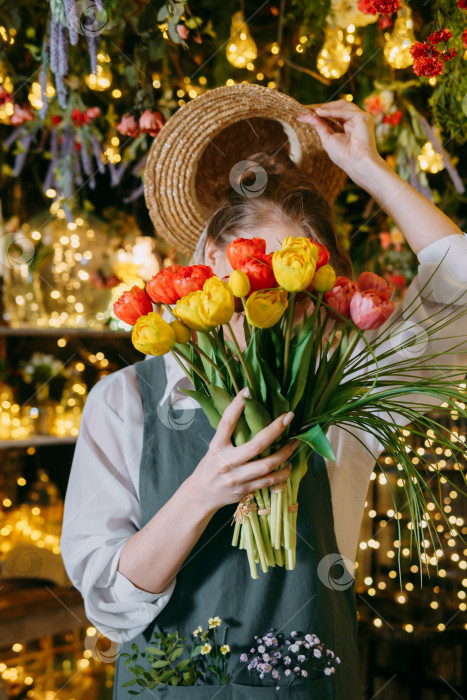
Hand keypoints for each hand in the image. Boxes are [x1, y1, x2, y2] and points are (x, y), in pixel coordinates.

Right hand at [190, 389, 298, 511]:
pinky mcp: (245, 490)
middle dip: (275, 430)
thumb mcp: (215, 447)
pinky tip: (288, 466)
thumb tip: (246, 409)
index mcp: (217, 447)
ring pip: (267, 464)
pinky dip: (282, 473)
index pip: (226, 423)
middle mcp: (226, 461)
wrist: (201, 495)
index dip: (236, 406)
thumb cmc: (210, 466)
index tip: (247, 390)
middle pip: (256, 445)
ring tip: (294, 444)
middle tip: (289, 417)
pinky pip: (268, 481)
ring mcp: (237, 478)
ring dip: (284, 453)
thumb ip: (229, 434)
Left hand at [298, 99, 381, 184]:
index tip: (305, 111)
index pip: (334, 114)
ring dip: (326, 107)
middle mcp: (355, 120)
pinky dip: (331, 111)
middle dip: (322, 107)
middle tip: (307, 108)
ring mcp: (360, 118)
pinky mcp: (363, 117)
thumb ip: (318, 125)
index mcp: (348, 126)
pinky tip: (319, 112)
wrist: (356, 164)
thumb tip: (303, 116)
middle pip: (338, 107)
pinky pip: (344, 111)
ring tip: (312, 110)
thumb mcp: (327, 138)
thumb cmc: (344, 156)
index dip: (321, 112)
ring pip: (342, 106)